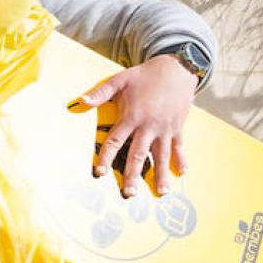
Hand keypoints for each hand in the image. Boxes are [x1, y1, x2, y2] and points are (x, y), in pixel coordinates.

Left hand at [76, 56, 198, 196]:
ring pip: (162, 156)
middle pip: (138, 154)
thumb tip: (80, 102)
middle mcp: (149, 126)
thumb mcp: (121, 79)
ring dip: (161, 174)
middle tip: (129, 193)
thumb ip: (101, 92)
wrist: (177, 68)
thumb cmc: (145, 75)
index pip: (115, 141)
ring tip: (161, 192)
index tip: (99, 173)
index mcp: (132, 117)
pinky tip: (182, 173)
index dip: (106, 158)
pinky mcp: (178, 127)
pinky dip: (181, 159)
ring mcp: (165, 128)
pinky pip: (179, 146)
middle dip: (133, 175)